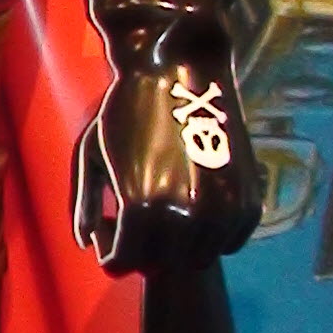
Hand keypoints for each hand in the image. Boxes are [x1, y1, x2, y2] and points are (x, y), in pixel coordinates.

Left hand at [71, 0, 262, 275]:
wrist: (183, 67)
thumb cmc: (127, 107)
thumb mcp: (91, 152)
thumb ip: (85, 203)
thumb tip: (84, 243)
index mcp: (141, 207)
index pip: (122, 264)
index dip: (111, 252)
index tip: (112, 230)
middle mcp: (185, 216)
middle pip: (159, 266)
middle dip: (143, 250)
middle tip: (139, 220)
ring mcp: (222, 211)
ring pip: (196, 259)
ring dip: (178, 246)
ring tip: (166, 210)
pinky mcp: (248, 201)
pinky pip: (229, 243)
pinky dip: (211, 235)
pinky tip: (195, 207)